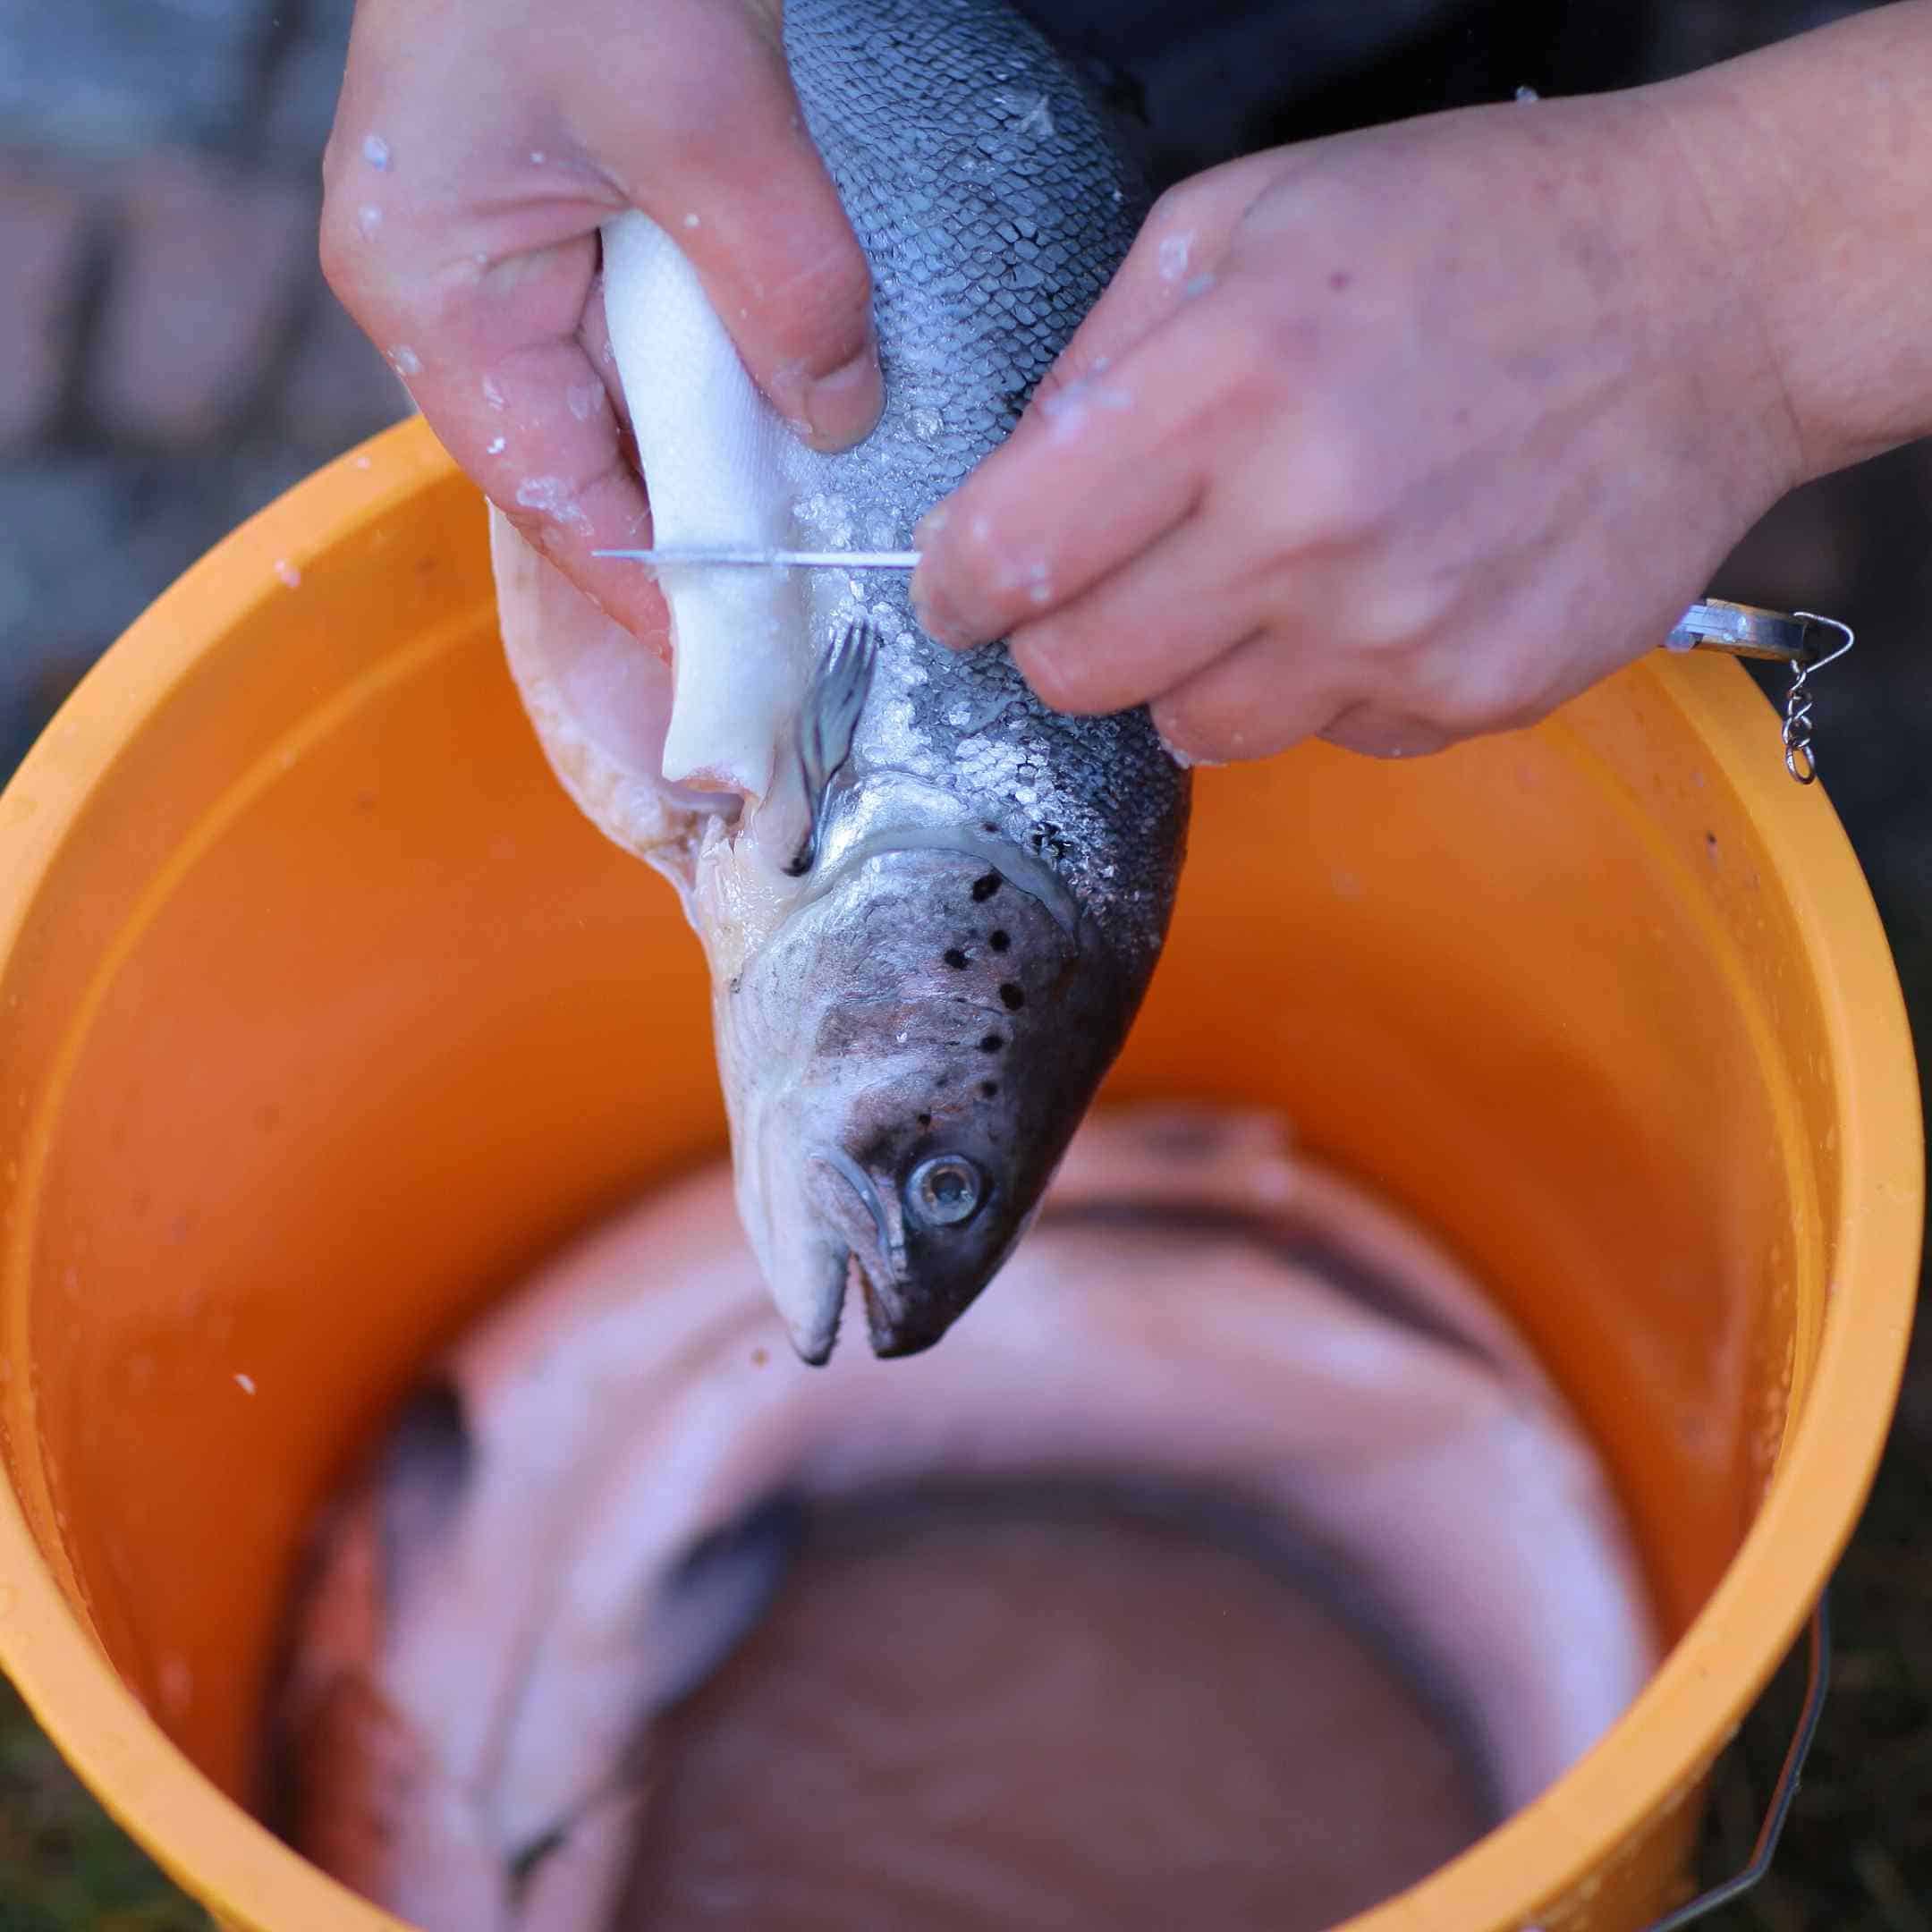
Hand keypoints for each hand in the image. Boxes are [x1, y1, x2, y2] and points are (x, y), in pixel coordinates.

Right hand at [321, 0, 881, 646]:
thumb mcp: (702, 120)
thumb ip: (782, 289)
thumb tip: (838, 419)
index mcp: (437, 292)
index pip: (559, 500)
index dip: (657, 596)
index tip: (746, 671)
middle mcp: (450, 291)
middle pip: (590, 463)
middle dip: (701, 533)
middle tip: (808, 615)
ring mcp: (501, 251)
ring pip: (624, 402)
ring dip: (719, 453)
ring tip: (812, 532)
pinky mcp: (559, 212)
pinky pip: (645, 332)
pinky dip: (719, 372)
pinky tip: (789, 408)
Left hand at [909, 89, 1802, 762]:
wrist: (1716, 295)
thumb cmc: (1476, 234)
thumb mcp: (1250, 215)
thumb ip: (1103, 354)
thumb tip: (1011, 490)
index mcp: (1231, 382)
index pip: (1011, 558)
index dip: (956, 587)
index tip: (961, 588)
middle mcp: (1308, 525)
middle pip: (1081, 676)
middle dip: (1061, 635)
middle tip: (1105, 580)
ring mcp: (1398, 629)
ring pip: (1193, 732)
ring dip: (1191, 669)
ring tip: (1262, 574)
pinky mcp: (1473, 696)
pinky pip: (1324, 739)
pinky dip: (1319, 683)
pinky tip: (1376, 591)